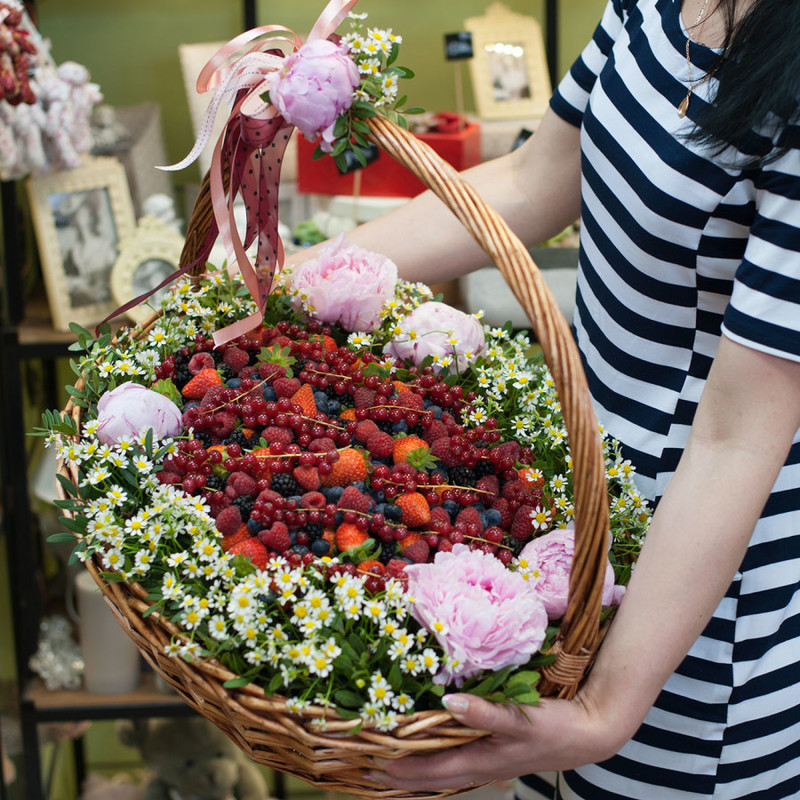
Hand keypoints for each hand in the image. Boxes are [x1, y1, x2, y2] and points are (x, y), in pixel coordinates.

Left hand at [370, 691, 619, 792]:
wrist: (589, 733)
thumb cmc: (556, 728)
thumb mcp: (521, 719)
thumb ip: (485, 713)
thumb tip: (449, 704)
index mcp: (482, 760)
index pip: (433, 770)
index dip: (403, 768)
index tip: (374, 764)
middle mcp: (482, 766)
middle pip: (434, 777)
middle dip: (402, 776)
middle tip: (370, 769)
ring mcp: (490, 762)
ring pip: (445, 772)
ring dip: (418, 771)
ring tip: (391, 767)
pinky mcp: (498, 753)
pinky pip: (458, 762)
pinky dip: (438, 761)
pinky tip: (432, 754)